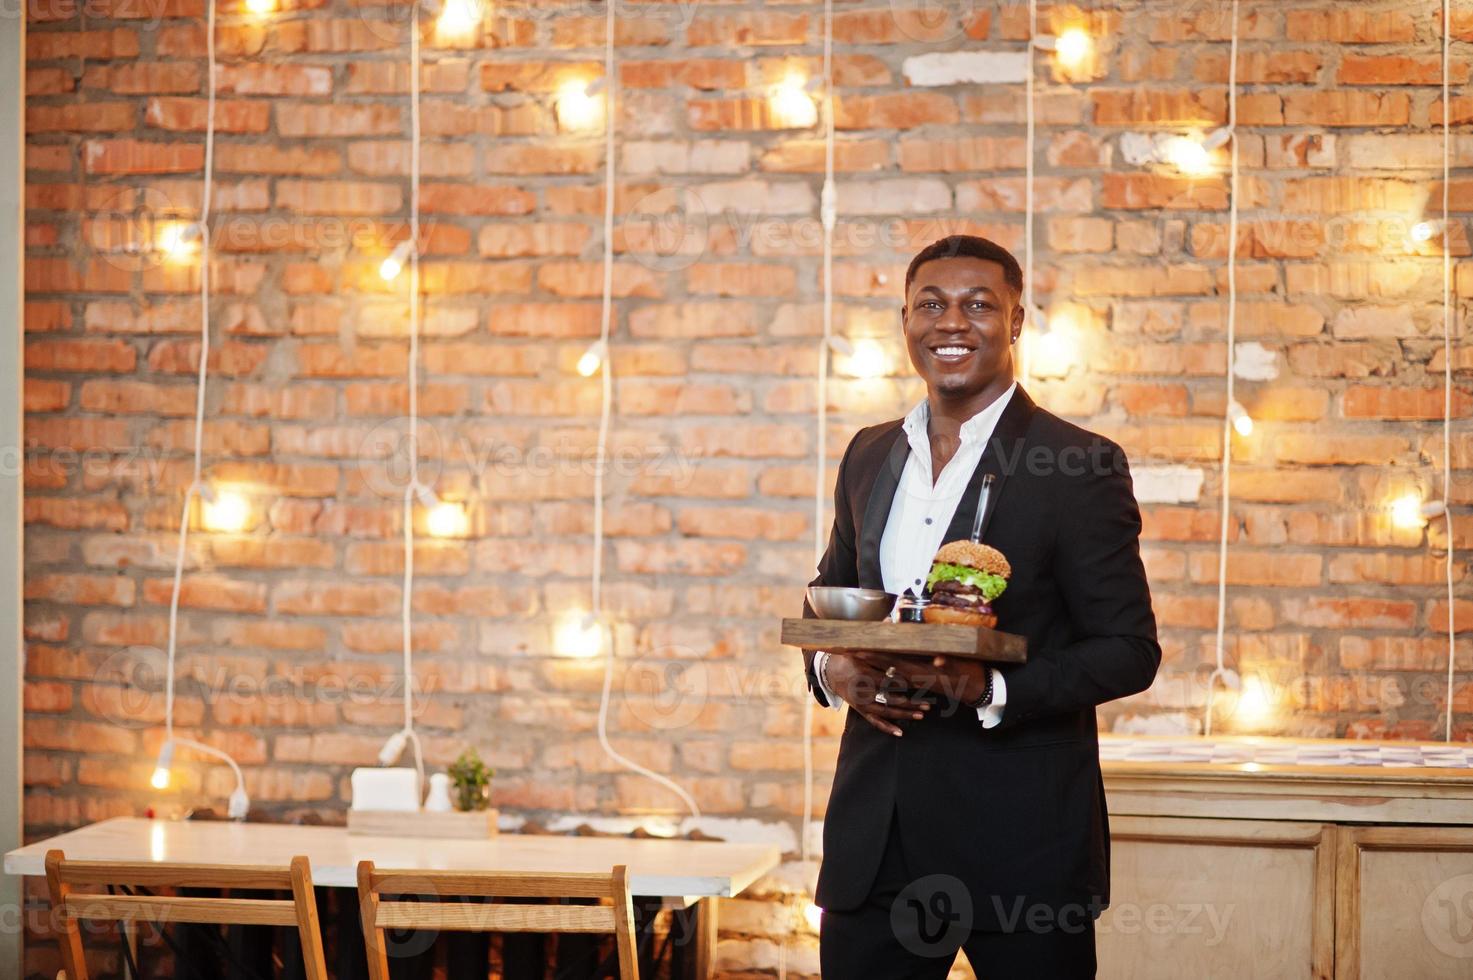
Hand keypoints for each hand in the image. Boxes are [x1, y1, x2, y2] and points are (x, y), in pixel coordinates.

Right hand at [822, 652, 931, 736]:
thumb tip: (888, 620)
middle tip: (927, 705)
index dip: (905, 684)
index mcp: (865, 675)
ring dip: (905, 714)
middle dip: (911, 703)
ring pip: (886, 712)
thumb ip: (877, 642)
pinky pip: (875, 722)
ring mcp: (863, 703)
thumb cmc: (848, 659)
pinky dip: (887, 728)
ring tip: (922, 715)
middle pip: (891, 700)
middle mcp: (864, 692)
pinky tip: (900, 733)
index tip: (921, 684)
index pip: (888, 681)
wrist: (829, 673)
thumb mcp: (860, 649)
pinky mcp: (861, 710)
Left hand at [849, 652, 991, 707]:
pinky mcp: (922, 682)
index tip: (860, 649)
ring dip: (877, 665)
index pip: (894, 663)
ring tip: (861, 657)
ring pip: (893, 673)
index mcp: (922, 672)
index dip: (877, 656)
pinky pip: (902, 678)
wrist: (977, 688)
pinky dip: (889, 672)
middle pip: (888, 668)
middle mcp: (917, 677)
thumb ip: (949, 661)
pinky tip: (880, 669)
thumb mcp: (961, 665)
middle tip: (852, 651)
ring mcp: (919, 681)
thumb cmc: (970, 671)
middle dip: (871, 659)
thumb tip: (938, 659)